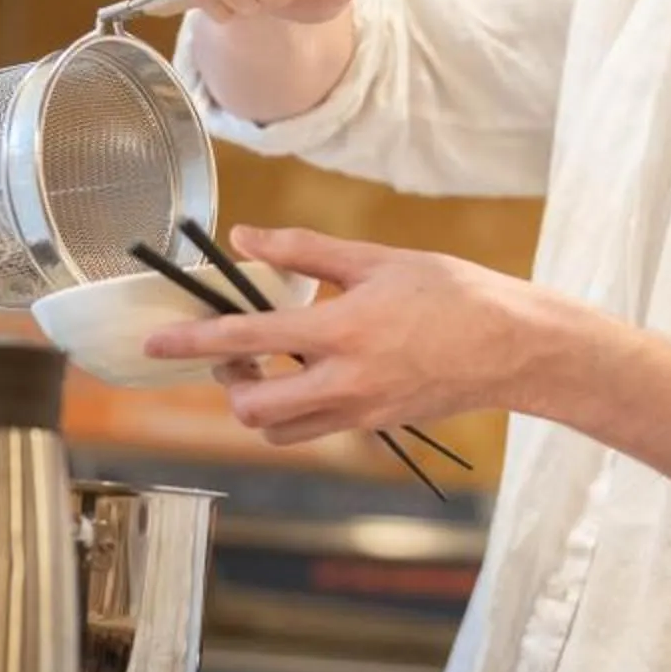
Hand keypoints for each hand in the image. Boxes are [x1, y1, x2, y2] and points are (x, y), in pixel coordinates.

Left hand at [142, 226, 532, 442]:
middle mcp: (344, 380)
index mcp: (340, 330)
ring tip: (267, 366)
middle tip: (232, 353)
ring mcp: (360, 411)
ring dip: (258, 404)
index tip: (156, 343)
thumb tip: (244, 239)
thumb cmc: (454, 292)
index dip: (192, 343)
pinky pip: (313, 430)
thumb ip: (304, 251)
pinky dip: (295, 411)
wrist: (514, 347)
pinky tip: (310, 376)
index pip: (245, 337)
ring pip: (278, 431)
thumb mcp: (377, 259)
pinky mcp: (375, 426)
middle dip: (227, 383)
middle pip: (251, 407)